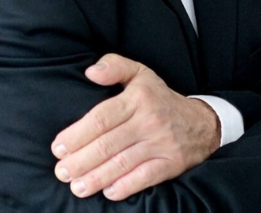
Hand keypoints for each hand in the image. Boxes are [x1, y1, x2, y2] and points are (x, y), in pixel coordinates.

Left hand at [50, 54, 219, 200]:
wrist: (202, 122)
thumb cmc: (159, 97)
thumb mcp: (139, 73)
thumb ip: (113, 67)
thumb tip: (90, 72)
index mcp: (137, 98)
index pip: (101, 118)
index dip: (77, 134)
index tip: (58, 147)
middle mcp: (149, 121)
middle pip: (108, 143)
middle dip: (81, 160)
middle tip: (61, 172)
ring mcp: (162, 144)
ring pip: (123, 163)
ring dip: (97, 177)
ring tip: (77, 187)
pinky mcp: (172, 164)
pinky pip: (146, 177)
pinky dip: (126, 186)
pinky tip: (108, 192)